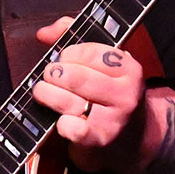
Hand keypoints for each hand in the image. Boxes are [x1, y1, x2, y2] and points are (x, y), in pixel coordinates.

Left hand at [31, 18, 146, 169]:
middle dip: (53, 74)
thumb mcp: (101, 64)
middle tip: (50, 76)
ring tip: (44, 93)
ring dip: (47, 95)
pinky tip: (61, 120)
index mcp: (129, 69)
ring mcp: (114, 119)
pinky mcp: (100, 140)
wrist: (131, 139)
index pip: (90, 52)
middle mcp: (126, 94)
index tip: (64, 59)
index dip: (68, 54)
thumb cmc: (108, 95)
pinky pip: (72, 128)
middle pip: (76, 76)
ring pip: (68, 101)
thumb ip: (72, 37)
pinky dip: (61, 123)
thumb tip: (44, 33)